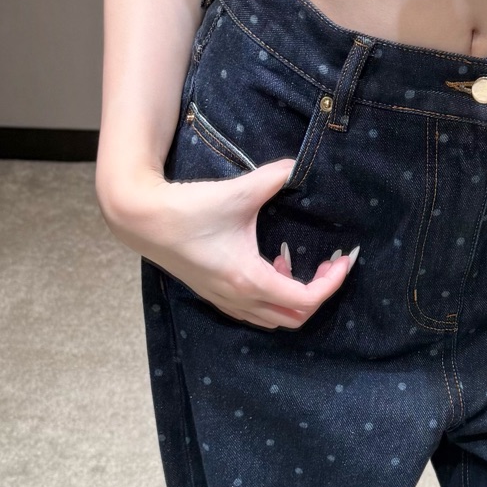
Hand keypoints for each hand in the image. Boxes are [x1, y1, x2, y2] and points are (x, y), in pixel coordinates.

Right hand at [101, 162, 357, 329]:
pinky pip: (254, 312)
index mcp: (249, 279)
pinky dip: (271, 298)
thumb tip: (298, 166)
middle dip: (318, 294)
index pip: (306, 300)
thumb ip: (275, 178)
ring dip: (292, 299)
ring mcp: (224, 301)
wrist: (143, 219)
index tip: (343, 261)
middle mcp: (239, 298)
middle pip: (293, 319)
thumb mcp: (238, 191)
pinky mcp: (214, 294)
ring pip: (273, 319)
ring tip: (293, 264)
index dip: (332, 284)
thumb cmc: (188, 209)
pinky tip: (269, 267)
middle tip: (326, 265)